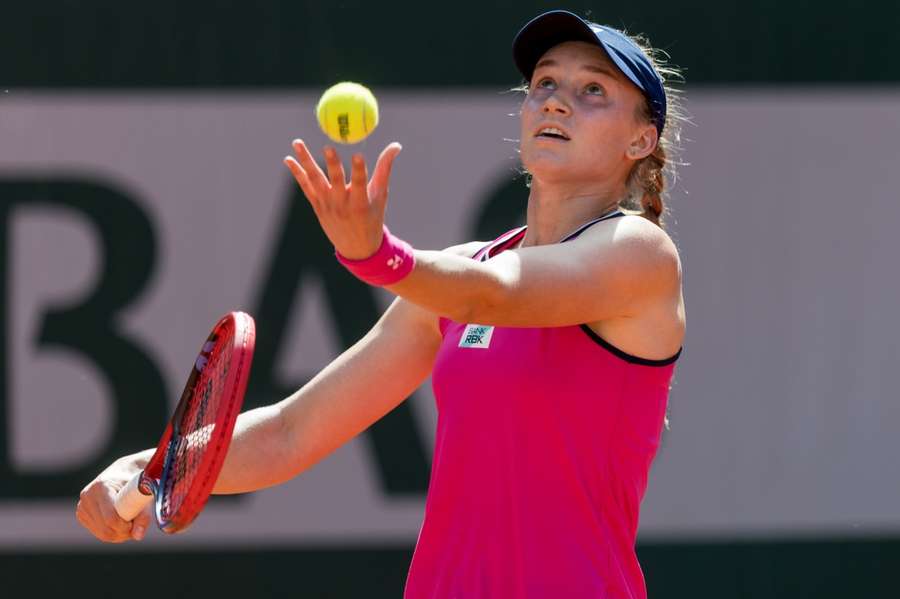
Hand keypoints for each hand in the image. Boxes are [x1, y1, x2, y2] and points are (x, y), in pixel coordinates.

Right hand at [75, 455, 151, 542]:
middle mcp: (87, 496)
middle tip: (136, 526)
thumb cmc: (136, 483)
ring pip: (102, 534)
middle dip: (123, 533)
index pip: (111, 518)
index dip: (126, 526)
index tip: (137, 522)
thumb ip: (143, 515)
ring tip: (131, 524)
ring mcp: (82, 506)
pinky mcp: (82, 514)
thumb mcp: (143, 495)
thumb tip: (138, 536)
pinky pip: (98, 533)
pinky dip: (112, 533)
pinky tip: (121, 524)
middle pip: (105, 529)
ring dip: (119, 535)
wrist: (124, 472)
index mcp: (101, 487)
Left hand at [283, 140, 401, 259]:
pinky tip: (288, 159)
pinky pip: (306, 187)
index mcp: (361, 205)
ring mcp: (327, 206)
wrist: (357, 249)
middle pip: (335, 182)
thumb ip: (385, 169)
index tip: (358, 155)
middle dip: (332, 165)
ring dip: (305, 161)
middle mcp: (342, 205)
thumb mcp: (381, 196)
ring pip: (315, 181)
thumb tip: (396, 145)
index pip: (360, 185)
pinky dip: (297, 173)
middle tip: (328, 147)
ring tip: (297, 142)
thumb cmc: (372, 217)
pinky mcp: (317, 206)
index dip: (359, 170)